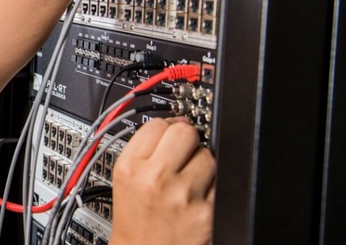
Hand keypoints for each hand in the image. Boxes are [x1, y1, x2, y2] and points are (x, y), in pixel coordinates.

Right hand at [110, 118, 214, 244]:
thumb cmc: (136, 221)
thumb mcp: (124, 181)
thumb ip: (145, 149)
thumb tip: (177, 123)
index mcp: (130, 168)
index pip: (156, 124)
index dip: (164, 130)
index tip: (167, 139)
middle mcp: (154, 180)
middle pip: (184, 131)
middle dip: (186, 141)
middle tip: (180, 158)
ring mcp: (183, 196)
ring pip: (207, 156)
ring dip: (202, 166)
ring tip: (188, 183)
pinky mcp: (206, 213)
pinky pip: (221, 182)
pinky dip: (213, 189)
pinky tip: (198, 200)